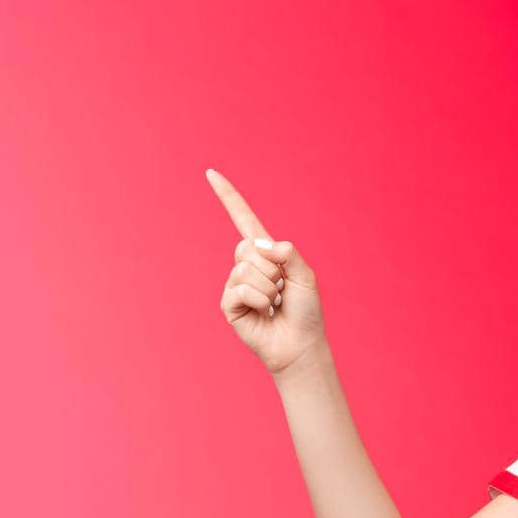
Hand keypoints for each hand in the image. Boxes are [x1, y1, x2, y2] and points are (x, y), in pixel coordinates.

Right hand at [206, 168, 327, 376]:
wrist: (300, 344)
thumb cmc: (306, 312)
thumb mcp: (305, 276)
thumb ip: (287, 253)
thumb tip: (258, 244)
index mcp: (266, 255)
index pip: (244, 220)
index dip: (229, 198)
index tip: (211, 173)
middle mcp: (247, 266)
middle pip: (247, 247)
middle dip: (272, 268)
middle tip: (281, 290)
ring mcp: (235, 284)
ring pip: (245, 269)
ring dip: (268, 288)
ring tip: (274, 304)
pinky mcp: (229, 304)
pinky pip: (240, 290)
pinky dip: (258, 300)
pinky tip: (263, 313)